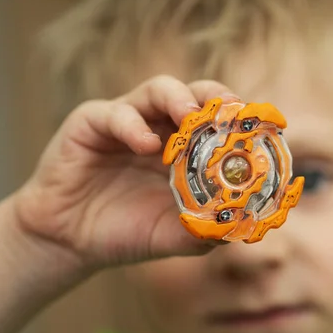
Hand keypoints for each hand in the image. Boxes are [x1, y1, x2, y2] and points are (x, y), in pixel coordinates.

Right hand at [12, 76, 238, 269]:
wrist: (71, 243)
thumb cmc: (125, 233)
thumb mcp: (172, 236)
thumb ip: (204, 229)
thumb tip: (243, 224)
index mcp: (184, 149)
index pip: (218, 121)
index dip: (239, 121)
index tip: (261, 129)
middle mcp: (159, 127)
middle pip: (195, 93)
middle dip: (216, 97)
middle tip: (231, 112)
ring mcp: (126, 121)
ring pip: (158, 90)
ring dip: (179, 99)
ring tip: (191, 118)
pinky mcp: (91, 123)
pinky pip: (115, 113)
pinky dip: (133, 125)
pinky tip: (146, 146)